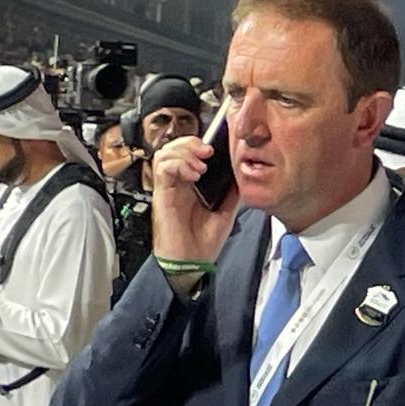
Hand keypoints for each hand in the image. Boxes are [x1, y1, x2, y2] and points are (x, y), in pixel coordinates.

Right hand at [150, 136, 238, 266]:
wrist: (192, 262)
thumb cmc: (205, 241)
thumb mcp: (227, 211)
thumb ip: (232, 191)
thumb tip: (242, 172)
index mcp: (191, 184)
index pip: (188, 152)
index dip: (199, 143)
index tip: (217, 145)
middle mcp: (178, 183)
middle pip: (174, 147)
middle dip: (191, 143)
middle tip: (208, 151)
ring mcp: (168, 188)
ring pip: (164, 153)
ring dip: (184, 152)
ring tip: (201, 165)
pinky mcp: (162, 195)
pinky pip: (162, 169)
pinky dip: (178, 165)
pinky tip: (193, 175)